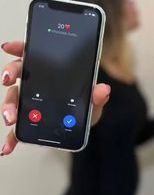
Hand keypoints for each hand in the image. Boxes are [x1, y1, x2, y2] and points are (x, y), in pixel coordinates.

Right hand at [1, 41, 109, 155]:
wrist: (84, 124)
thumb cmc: (85, 106)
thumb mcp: (93, 100)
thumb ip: (97, 95)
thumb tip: (103, 89)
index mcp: (49, 72)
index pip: (32, 55)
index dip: (19, 48)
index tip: (10, 47)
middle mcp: (35, 84)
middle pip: (18, 74)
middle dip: (10, 74)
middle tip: (8, 80)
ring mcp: (30, 102)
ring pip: (14, 99)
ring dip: (8, 107)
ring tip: (11, 118)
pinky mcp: (29, 122)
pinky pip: (17, 129)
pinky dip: (12, 138)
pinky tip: (8, 147)